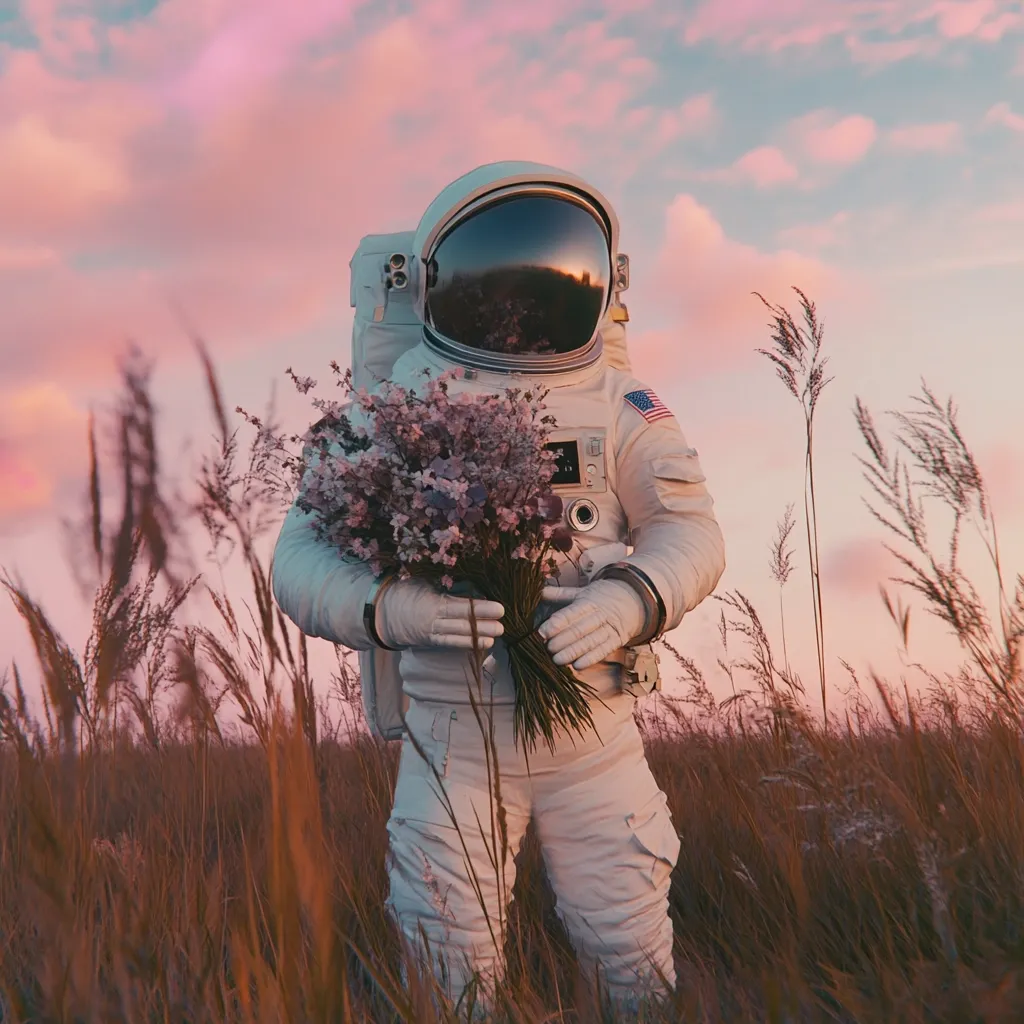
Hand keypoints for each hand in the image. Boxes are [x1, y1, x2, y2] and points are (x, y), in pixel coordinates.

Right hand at [376, 578, 504, 649]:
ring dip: (477, 638)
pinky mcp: (429, 642)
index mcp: (433, 603)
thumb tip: (469, 584)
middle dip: (483, 626)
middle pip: (462, 624)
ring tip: (495, 638)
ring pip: (457, 637)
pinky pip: (448, 644)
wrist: (379, 612)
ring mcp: (431, 634)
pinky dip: (464, 644)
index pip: (462, 607)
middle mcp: (433, 622)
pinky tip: (479, 644)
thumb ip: (445, 585)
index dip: (481, 609)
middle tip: (503, 626)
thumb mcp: (424, 582)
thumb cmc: (404, 590)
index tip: (499, 608)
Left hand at [536, 579, 645, 670]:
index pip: (570, 613)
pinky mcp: (617, 640)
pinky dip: (590, 659)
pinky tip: (577, 666)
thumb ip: (558, 594)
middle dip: (562, 640)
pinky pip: (603, 651)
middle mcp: (599, 615)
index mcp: (588, 601)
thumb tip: (537, 590)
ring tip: (556, 660)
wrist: (631, 600)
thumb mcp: (580, 592)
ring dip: (573, 652)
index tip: (541, 633)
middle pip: (579, 629)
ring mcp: (609, 628)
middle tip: (547, 648)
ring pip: (590, 642)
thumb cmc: (598, 598)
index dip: (556, 624)